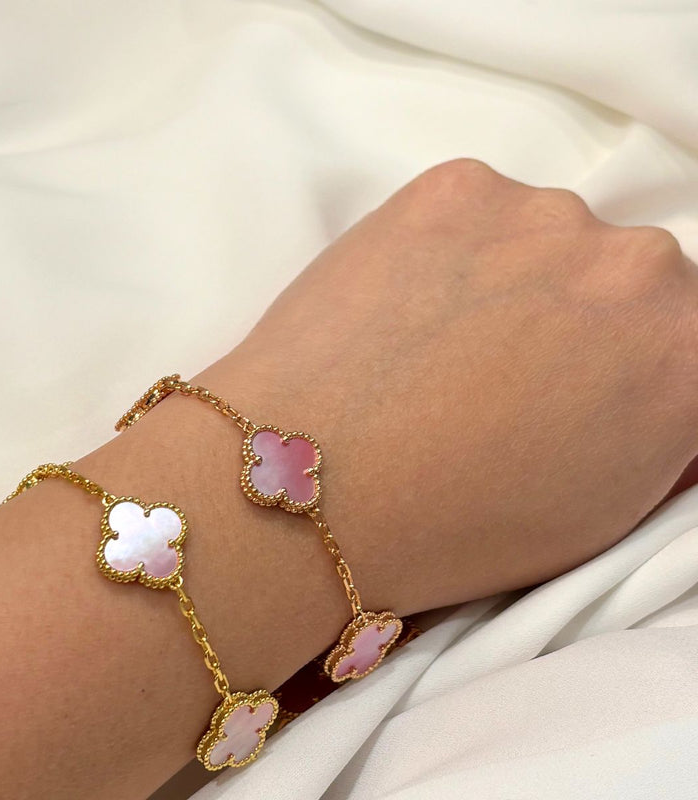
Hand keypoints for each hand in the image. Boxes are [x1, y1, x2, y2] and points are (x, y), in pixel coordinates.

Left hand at [197, 158, 697, 613]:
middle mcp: (636, 263)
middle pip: (622, 277)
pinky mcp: (454, 187)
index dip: (625, 364)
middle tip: (498, 368)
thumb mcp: (596, 509)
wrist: (310, 485)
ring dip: (510, 278)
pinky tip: (402, 308)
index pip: (681, 332)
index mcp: (688, 350)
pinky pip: (473, 212)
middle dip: (576, 318)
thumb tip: (641, 382)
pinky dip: (449, 250)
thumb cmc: (453, 526)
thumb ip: (648, 422)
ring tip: (434, 343)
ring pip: (545, 238)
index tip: (578, 385)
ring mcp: (541, 213)